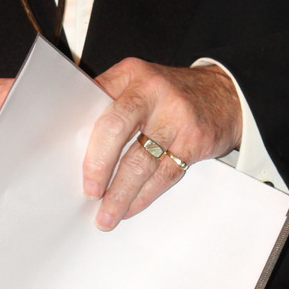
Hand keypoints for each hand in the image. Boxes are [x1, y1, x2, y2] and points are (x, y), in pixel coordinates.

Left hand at [83, 60, 241, 230]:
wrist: (225, 94)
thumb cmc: (170, 94)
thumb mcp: (140, 83)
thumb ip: (111, 103)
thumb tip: (75, 145)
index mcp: (131, 74)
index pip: (96, 100)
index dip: (79, 131)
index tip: (63, 159)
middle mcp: (152, 90)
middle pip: (116, 126)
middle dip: (99, 163)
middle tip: (89, 191)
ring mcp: (176, 115)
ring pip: (141, 160)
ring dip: (121, 193)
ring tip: (107, 214)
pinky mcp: (194, 140)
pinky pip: (165, 174)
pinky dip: (145, 195)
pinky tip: (131, 206)